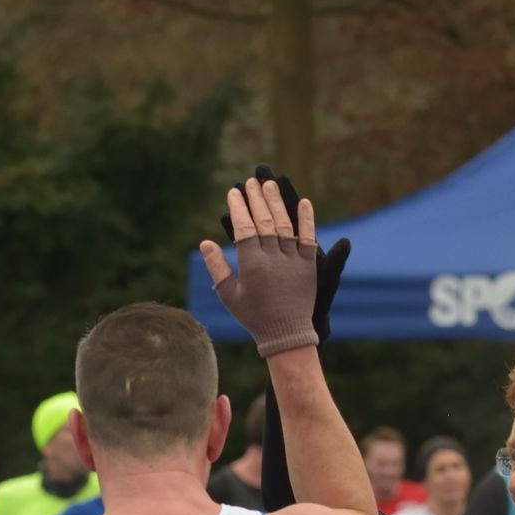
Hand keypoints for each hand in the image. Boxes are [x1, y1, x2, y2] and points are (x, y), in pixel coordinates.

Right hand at [198, 175, 318, 357]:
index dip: (238, 208)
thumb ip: (217, 268)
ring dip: (277, 202)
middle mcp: (272, 258)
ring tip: (270, 183)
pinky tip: (304, 202)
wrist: (286, 334)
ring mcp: (292, 260)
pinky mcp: (309, 265)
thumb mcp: (229, 295)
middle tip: (251, 180)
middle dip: (257, 198)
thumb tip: (205, 243)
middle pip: (264, 220)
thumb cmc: (254, 316)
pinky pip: (308, 238)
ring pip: (284, 224)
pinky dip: (307, 219)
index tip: (234, 192)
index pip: (244, 228)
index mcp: (251, 264)